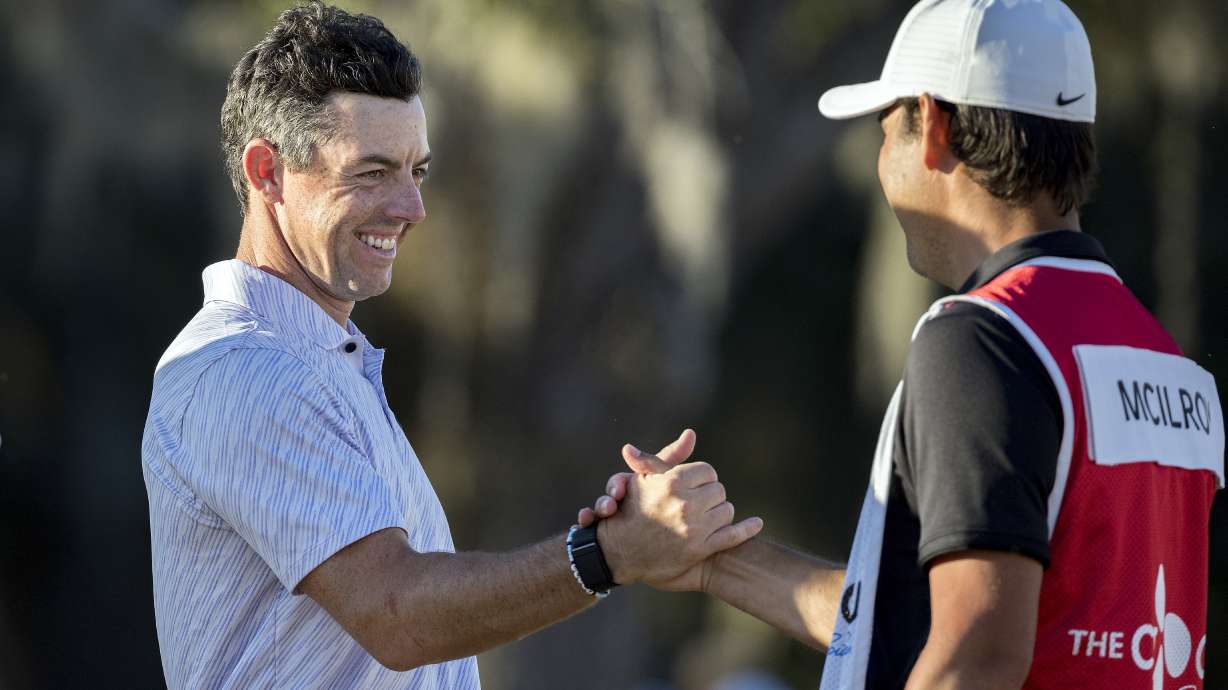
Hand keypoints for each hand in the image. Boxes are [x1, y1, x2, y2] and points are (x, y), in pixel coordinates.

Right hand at [593, 432, 762, 590]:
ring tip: (702, 519)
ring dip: (718, 514)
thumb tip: (691, 433)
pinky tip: (757, 523)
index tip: (693, 486)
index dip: (702, 479)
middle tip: (696, 504)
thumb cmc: (632, 509)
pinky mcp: (702, 549)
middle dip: (709, 497)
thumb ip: (672, 455)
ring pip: (727, 511)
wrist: (619, 551)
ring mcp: (695, 528)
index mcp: (673, 482)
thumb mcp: (645, 478)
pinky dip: (748, 529)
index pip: (708, 472)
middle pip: (719, 490)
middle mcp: (685, 504)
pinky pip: (734, 535)